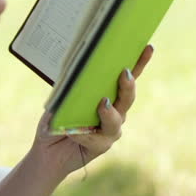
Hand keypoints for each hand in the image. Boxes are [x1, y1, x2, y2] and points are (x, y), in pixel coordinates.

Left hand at [30, 45, 153, 176]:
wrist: (48, 148)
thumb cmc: (56, 119)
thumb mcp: (60, 98)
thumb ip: (70, 88)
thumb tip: (75, 71)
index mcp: (108, 95)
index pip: (126, 78)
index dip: (139, 63)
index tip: (148, 47)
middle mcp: (115, 112)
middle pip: (127, 98)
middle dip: (127, 85)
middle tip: (124, 73)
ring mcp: (110, 130)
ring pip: (116, 120)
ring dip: (109, 112)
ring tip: (103, 103)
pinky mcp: (101, 146)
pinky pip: (96, 139)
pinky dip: (83, 134)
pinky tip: (73, 132)